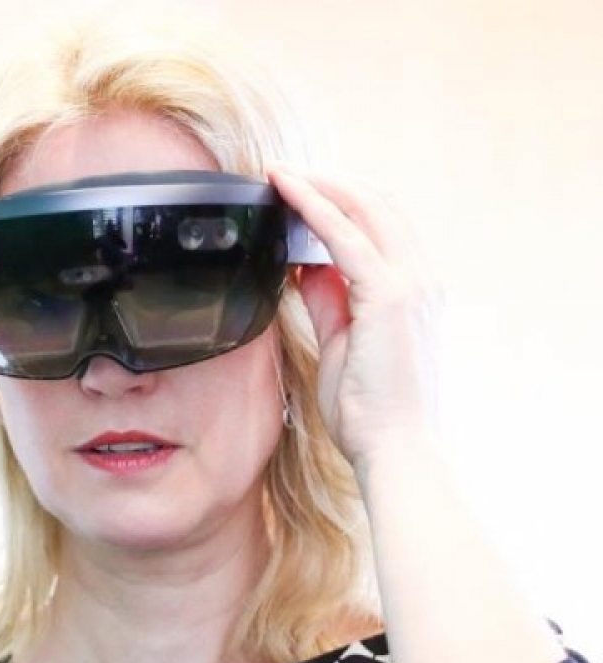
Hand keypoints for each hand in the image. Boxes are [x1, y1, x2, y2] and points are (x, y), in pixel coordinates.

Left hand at [269, 168, 443, 467]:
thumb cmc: (369, 408)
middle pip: (377, 206)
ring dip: (319, 186)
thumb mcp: (341, 342)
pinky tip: (287, 192)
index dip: (341, 203)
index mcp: (414, 290)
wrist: (394, 448)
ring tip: (281, 174)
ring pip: (363, 209)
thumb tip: (307, 268)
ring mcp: (411, 283)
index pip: (381, 227)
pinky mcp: (390, 295)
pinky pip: (345, 235)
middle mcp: (421, 278)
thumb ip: (329, 301)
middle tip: (285, 175)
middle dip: (329, 184)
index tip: (300, 193)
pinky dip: (314, 207)